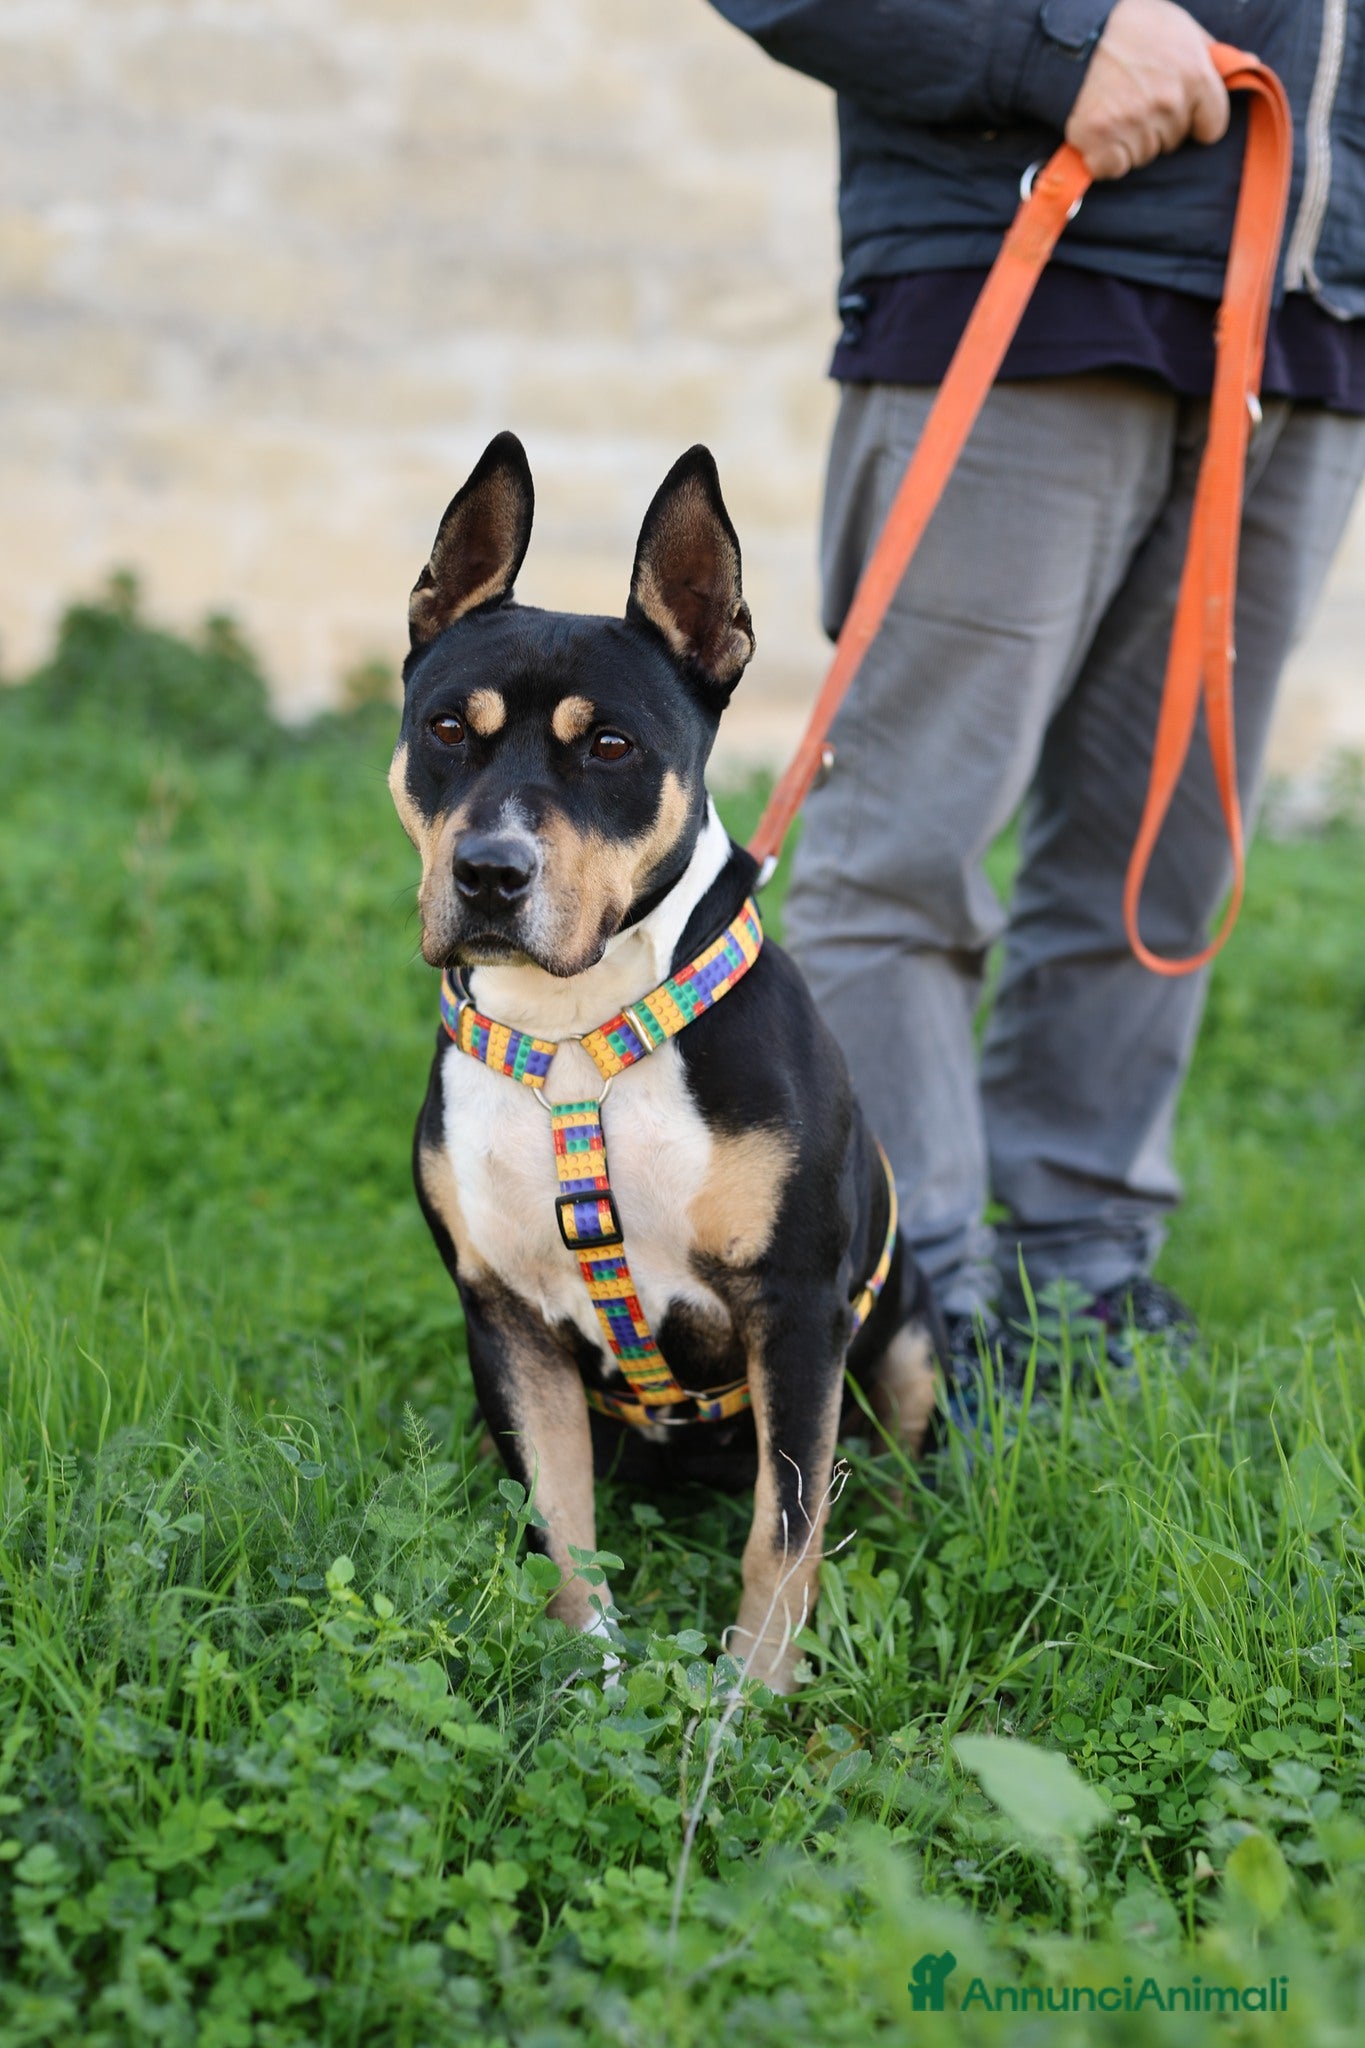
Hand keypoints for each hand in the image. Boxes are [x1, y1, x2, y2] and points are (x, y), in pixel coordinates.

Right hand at [1065, 0, 1229, 179]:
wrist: (1075, 31)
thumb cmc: (1132, 25)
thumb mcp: (1180, 28)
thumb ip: (1212, 54)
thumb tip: (1250, 63)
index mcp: (1196, 77)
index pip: (1212, 127)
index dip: (1194, 122)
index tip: (1178, 112)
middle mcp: (1168, 103)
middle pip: (1172, 142)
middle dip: (1157, 128)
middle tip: (1134, 97)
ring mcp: (1134, 123)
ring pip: (1142, 156)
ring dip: (1129, 141)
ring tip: (1114, 107)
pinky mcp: (1100, 140)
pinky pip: (1111, 167)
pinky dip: (1103, 157)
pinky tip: (1099, 131)